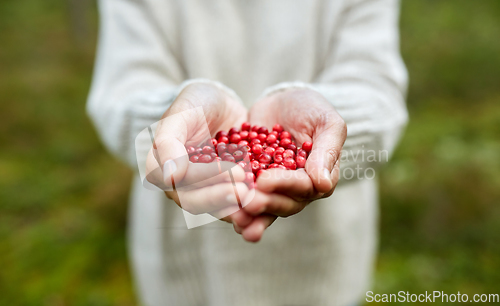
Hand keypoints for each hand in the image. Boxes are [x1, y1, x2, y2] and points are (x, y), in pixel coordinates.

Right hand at [145, 83, 254, 229]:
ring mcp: (203, 192)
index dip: (206, 178)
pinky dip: (247, 204)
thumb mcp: (181, 114)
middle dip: (221, 197)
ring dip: (234, 207)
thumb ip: (169, 142)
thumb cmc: (196, 104)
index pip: (181, 182)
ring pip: (215, 208)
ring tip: (254, 199)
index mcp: (161, 170)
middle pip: (197, 202)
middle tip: (244, 191)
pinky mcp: (224, 193)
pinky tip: (265, 200)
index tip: (232, 171)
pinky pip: (234, 204)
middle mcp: (180, 187)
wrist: (220, 105)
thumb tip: (171, 177)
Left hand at [245, 88, 345, 220]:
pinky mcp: (253, 184)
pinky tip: (221, 210)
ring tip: (236, 217)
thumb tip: (323, 185)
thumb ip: (327, 150)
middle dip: (265, 203)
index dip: (285, 185)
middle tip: (247, 202)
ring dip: (251, 214)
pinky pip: (246, 196)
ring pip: (264, 206)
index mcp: (320, 178)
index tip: (266, 181)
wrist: (282, 102)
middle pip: (284, 203)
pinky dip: (235, 205)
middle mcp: (297, 190)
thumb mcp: (326, 122)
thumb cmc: (311, 109)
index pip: (305, 187)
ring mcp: (273, 190)